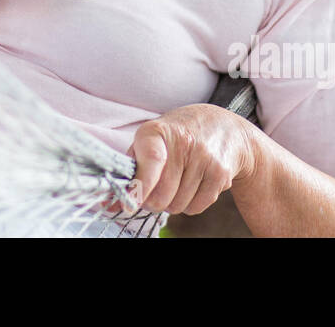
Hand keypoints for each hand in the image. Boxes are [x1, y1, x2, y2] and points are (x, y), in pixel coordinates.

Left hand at [111, 104, 258, 215]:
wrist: (224, 126)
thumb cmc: (176, 136)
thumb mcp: (151, 139)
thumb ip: (131, 169)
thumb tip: (110, 203)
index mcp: (158, 131)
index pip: (151, 160)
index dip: (140, 186)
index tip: (129, 203)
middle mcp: (184, 142)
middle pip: (161, 195)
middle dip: (153, 201)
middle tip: (155, 190)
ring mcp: (205, 158)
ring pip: (178, 205)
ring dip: (173, 203)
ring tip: (177, 182)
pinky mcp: (220, 174)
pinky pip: (196, 207)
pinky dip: (190, 204)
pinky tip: (193, 184)